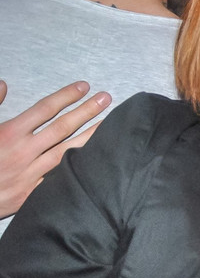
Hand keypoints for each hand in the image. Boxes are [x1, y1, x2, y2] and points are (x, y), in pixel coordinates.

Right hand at [0, 80, 110, 217]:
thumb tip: (2, 84)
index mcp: (9, 133)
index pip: (44, 109)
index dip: (66, 96)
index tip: (84, 86)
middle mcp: (23, 151)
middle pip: (62, 128)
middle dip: (86, 111)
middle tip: (106, 98)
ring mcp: (30, 173)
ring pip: (68, 152)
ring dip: (91, 137)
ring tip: (110, 125)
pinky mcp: (33, 194)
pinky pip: (61, 178)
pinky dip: (80, 169)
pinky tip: (97, 160)